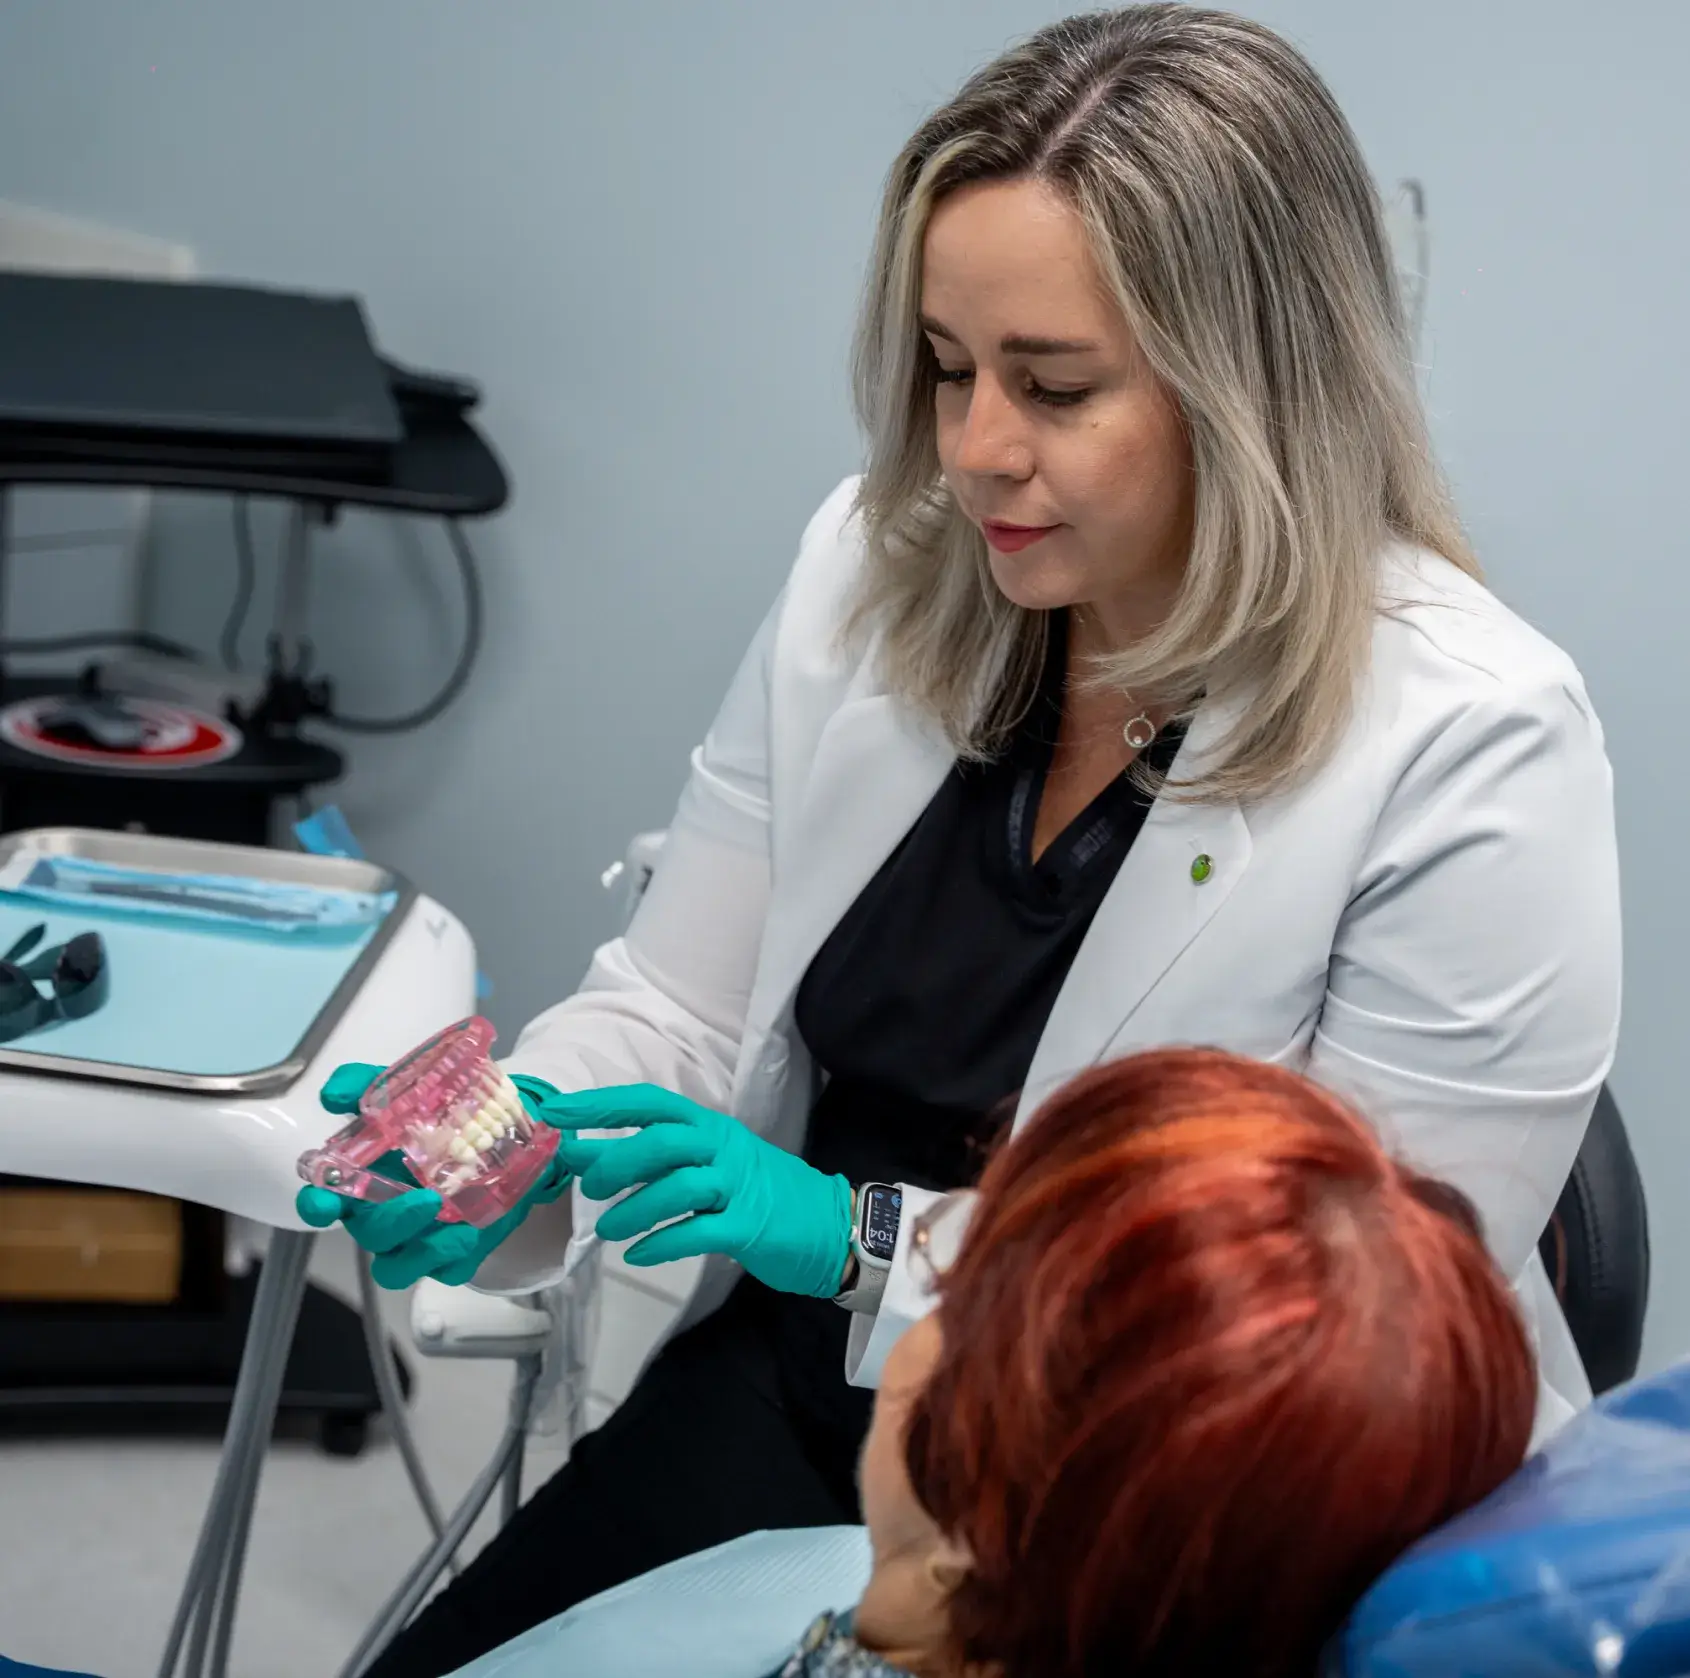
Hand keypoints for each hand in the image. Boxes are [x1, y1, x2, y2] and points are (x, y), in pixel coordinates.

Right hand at [295, 1062, 571, 1288]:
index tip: (324, 1202)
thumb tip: (333, 1094)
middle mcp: (381, 1215)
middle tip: (427, 1199)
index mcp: (363, 1181)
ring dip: (420, 1252)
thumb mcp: (410, 1090)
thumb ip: (368, 1085)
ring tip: (454, 1226)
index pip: (324, 1200)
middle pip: (368, 1234)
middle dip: (392, 1221)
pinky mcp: (449, 1256)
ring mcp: (414, 1241)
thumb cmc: (441, 1117)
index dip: (317, 1205)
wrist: (502, 1134)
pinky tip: (470, 1235)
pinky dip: (452, 1259)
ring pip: (396, 1268)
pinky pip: (443, 1272)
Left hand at [540, 1085, 852, 1298]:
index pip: (652, 1104)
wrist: (832, 1226)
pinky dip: (662, 1243)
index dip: (603, 1106)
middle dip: (617, 1162)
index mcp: (713, 1128)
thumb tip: (585, 1160)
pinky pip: (698, 1231)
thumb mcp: (713, 1166)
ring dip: (634, 1210)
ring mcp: (740, 1187)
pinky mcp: (750, 1227)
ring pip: (677, 1186)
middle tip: (591, 1188)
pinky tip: (640, 1255)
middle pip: (663, 1141)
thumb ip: (658, 1162)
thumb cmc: (763, 1195)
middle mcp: (725, 1149)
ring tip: (608, 1231)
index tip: (558, 1114)